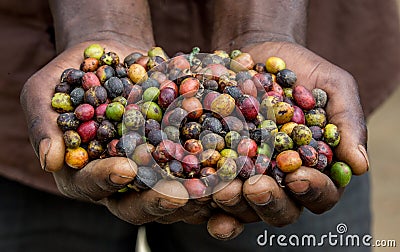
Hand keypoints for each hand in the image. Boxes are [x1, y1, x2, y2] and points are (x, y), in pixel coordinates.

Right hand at [20, 40, 212, 224]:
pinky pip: (194, 169)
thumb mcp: (45, 91)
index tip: (126, 168)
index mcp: (83, 173)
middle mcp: (118, 181)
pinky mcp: (175, 157)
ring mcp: (149, 172)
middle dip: (157, 199)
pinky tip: (228, 165)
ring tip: (211, 186)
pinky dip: (210, 168)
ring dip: (192, 194)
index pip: (91, 185)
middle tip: (178, 193)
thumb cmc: (70, 73)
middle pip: (136, 203)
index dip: (107, 180)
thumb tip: (49, 159)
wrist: (110, 57)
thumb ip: (45, 124)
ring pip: (170, 195)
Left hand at [210, 41, 368, 237]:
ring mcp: (248, 176)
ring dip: (233, 203)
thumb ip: (348, 123)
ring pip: (243, 206)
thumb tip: (360, 165)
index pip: (321, 194)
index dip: (312, 190)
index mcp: (315, 169)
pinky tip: (196, 187)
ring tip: (222, 188)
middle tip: (255, 187)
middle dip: (268, 202)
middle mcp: (282, 181)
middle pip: (280, 210)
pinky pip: (212, 187)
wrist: (260, 52)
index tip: (298, 177)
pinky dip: (205, 192)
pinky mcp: (219, 166)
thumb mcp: (334, 87)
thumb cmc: (303, 71)